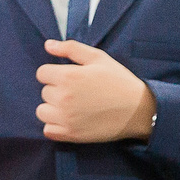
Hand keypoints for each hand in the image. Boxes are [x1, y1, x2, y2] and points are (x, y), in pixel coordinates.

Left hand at [36, 40, 155, 143]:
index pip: (42, 73)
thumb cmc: (119, 81)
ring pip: (42, 111)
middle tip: (78, 92)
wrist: (137, 110)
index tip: (69, 77)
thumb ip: (70, 49)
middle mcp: (63, 98)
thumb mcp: (98, 58)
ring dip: (53, 108)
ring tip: (72, 106)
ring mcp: (65, 118)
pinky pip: (47, 130)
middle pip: (44, 92)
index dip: (54, 73)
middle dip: (57, 90)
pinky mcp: (70, 134)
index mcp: (68, 76)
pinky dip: (55, 126)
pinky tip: (70, 120)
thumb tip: (48, 45)